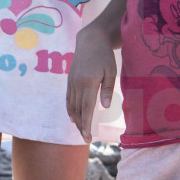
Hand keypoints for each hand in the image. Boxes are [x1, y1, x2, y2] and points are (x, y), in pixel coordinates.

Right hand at [66, 22, 116, 141]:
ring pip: (71, 106)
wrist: (90, 40)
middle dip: (81, 126)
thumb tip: (105, 107)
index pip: (87, 108)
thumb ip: (107, 90)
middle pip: (78, 110)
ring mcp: (71, 82)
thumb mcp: (110, 71)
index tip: (88, 137)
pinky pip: (68, 98)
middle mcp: (77, 84)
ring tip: (81, 131)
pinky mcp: (69, 80)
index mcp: (88, 82)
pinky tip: (73, 117)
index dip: (87, 124)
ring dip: (76, 120)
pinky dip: (70, 109)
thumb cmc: (104, 56)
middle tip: (86, 139)